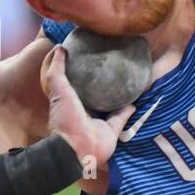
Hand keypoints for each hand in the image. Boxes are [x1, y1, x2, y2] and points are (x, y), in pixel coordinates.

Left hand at [43, 46, 135, 168]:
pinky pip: (123, 115)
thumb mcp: (58, 89)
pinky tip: (137, 95)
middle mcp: (85, 110)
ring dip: (119, 93)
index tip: (90, 54)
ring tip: (128, 77)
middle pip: (95, 91)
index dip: (81, 69)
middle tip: (112, 63)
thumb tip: (60, 48)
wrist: (78, 146)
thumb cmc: (65, 118)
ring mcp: (100, 120)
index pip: (76, 81)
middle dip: (102, 80)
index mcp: (71, 101)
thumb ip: (57, 71)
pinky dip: (130, 107)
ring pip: (112, 103)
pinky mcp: (113, 128)